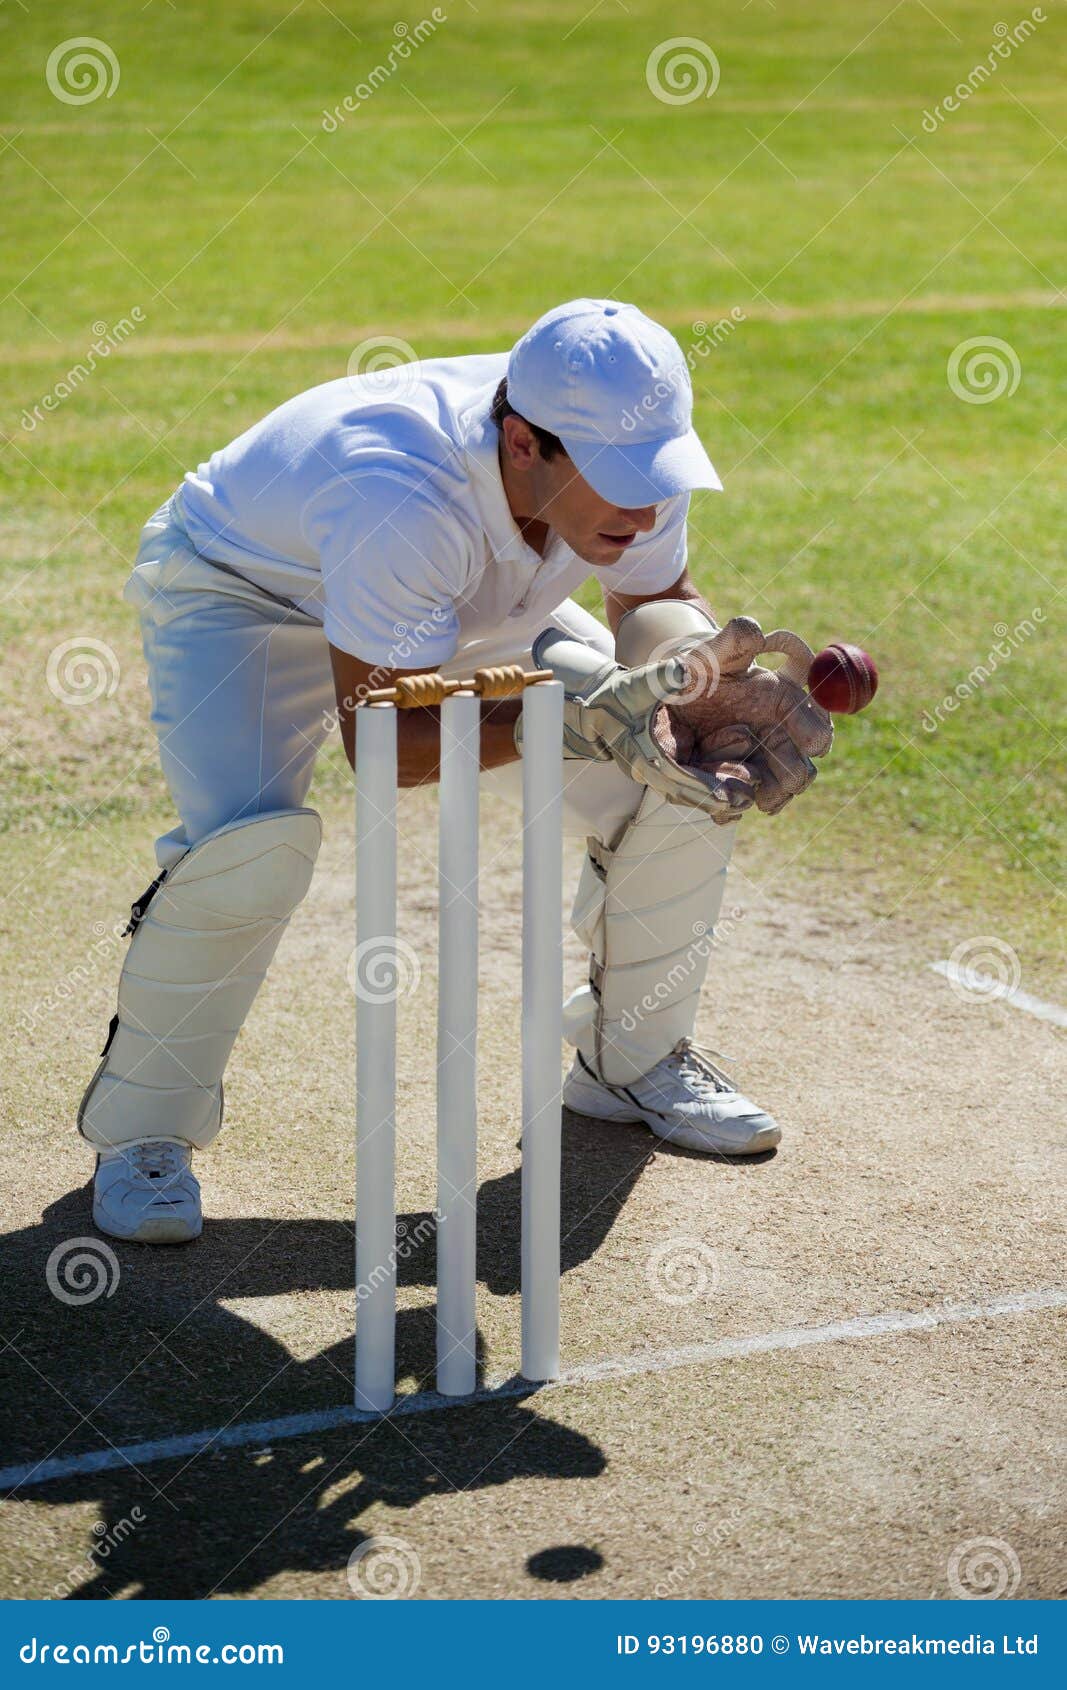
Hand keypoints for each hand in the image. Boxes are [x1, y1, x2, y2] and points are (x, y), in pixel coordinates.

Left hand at [656, 618, 832, 814]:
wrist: (669, 694)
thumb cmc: (701, 667)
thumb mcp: (714, 651)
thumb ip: (733, 640)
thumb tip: (753, 629)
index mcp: (784, 703)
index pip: (814, 724)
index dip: (816, 734)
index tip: (814, 743)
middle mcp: (778, 737)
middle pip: (800, 769)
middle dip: (790, 780)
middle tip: (776, 788)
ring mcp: (757, 763)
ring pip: (771, 791)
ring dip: (759, 796)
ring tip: (739, 799)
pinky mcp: (732, 781)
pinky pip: (738, 802)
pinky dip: (729, 808)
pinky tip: (718, 811)